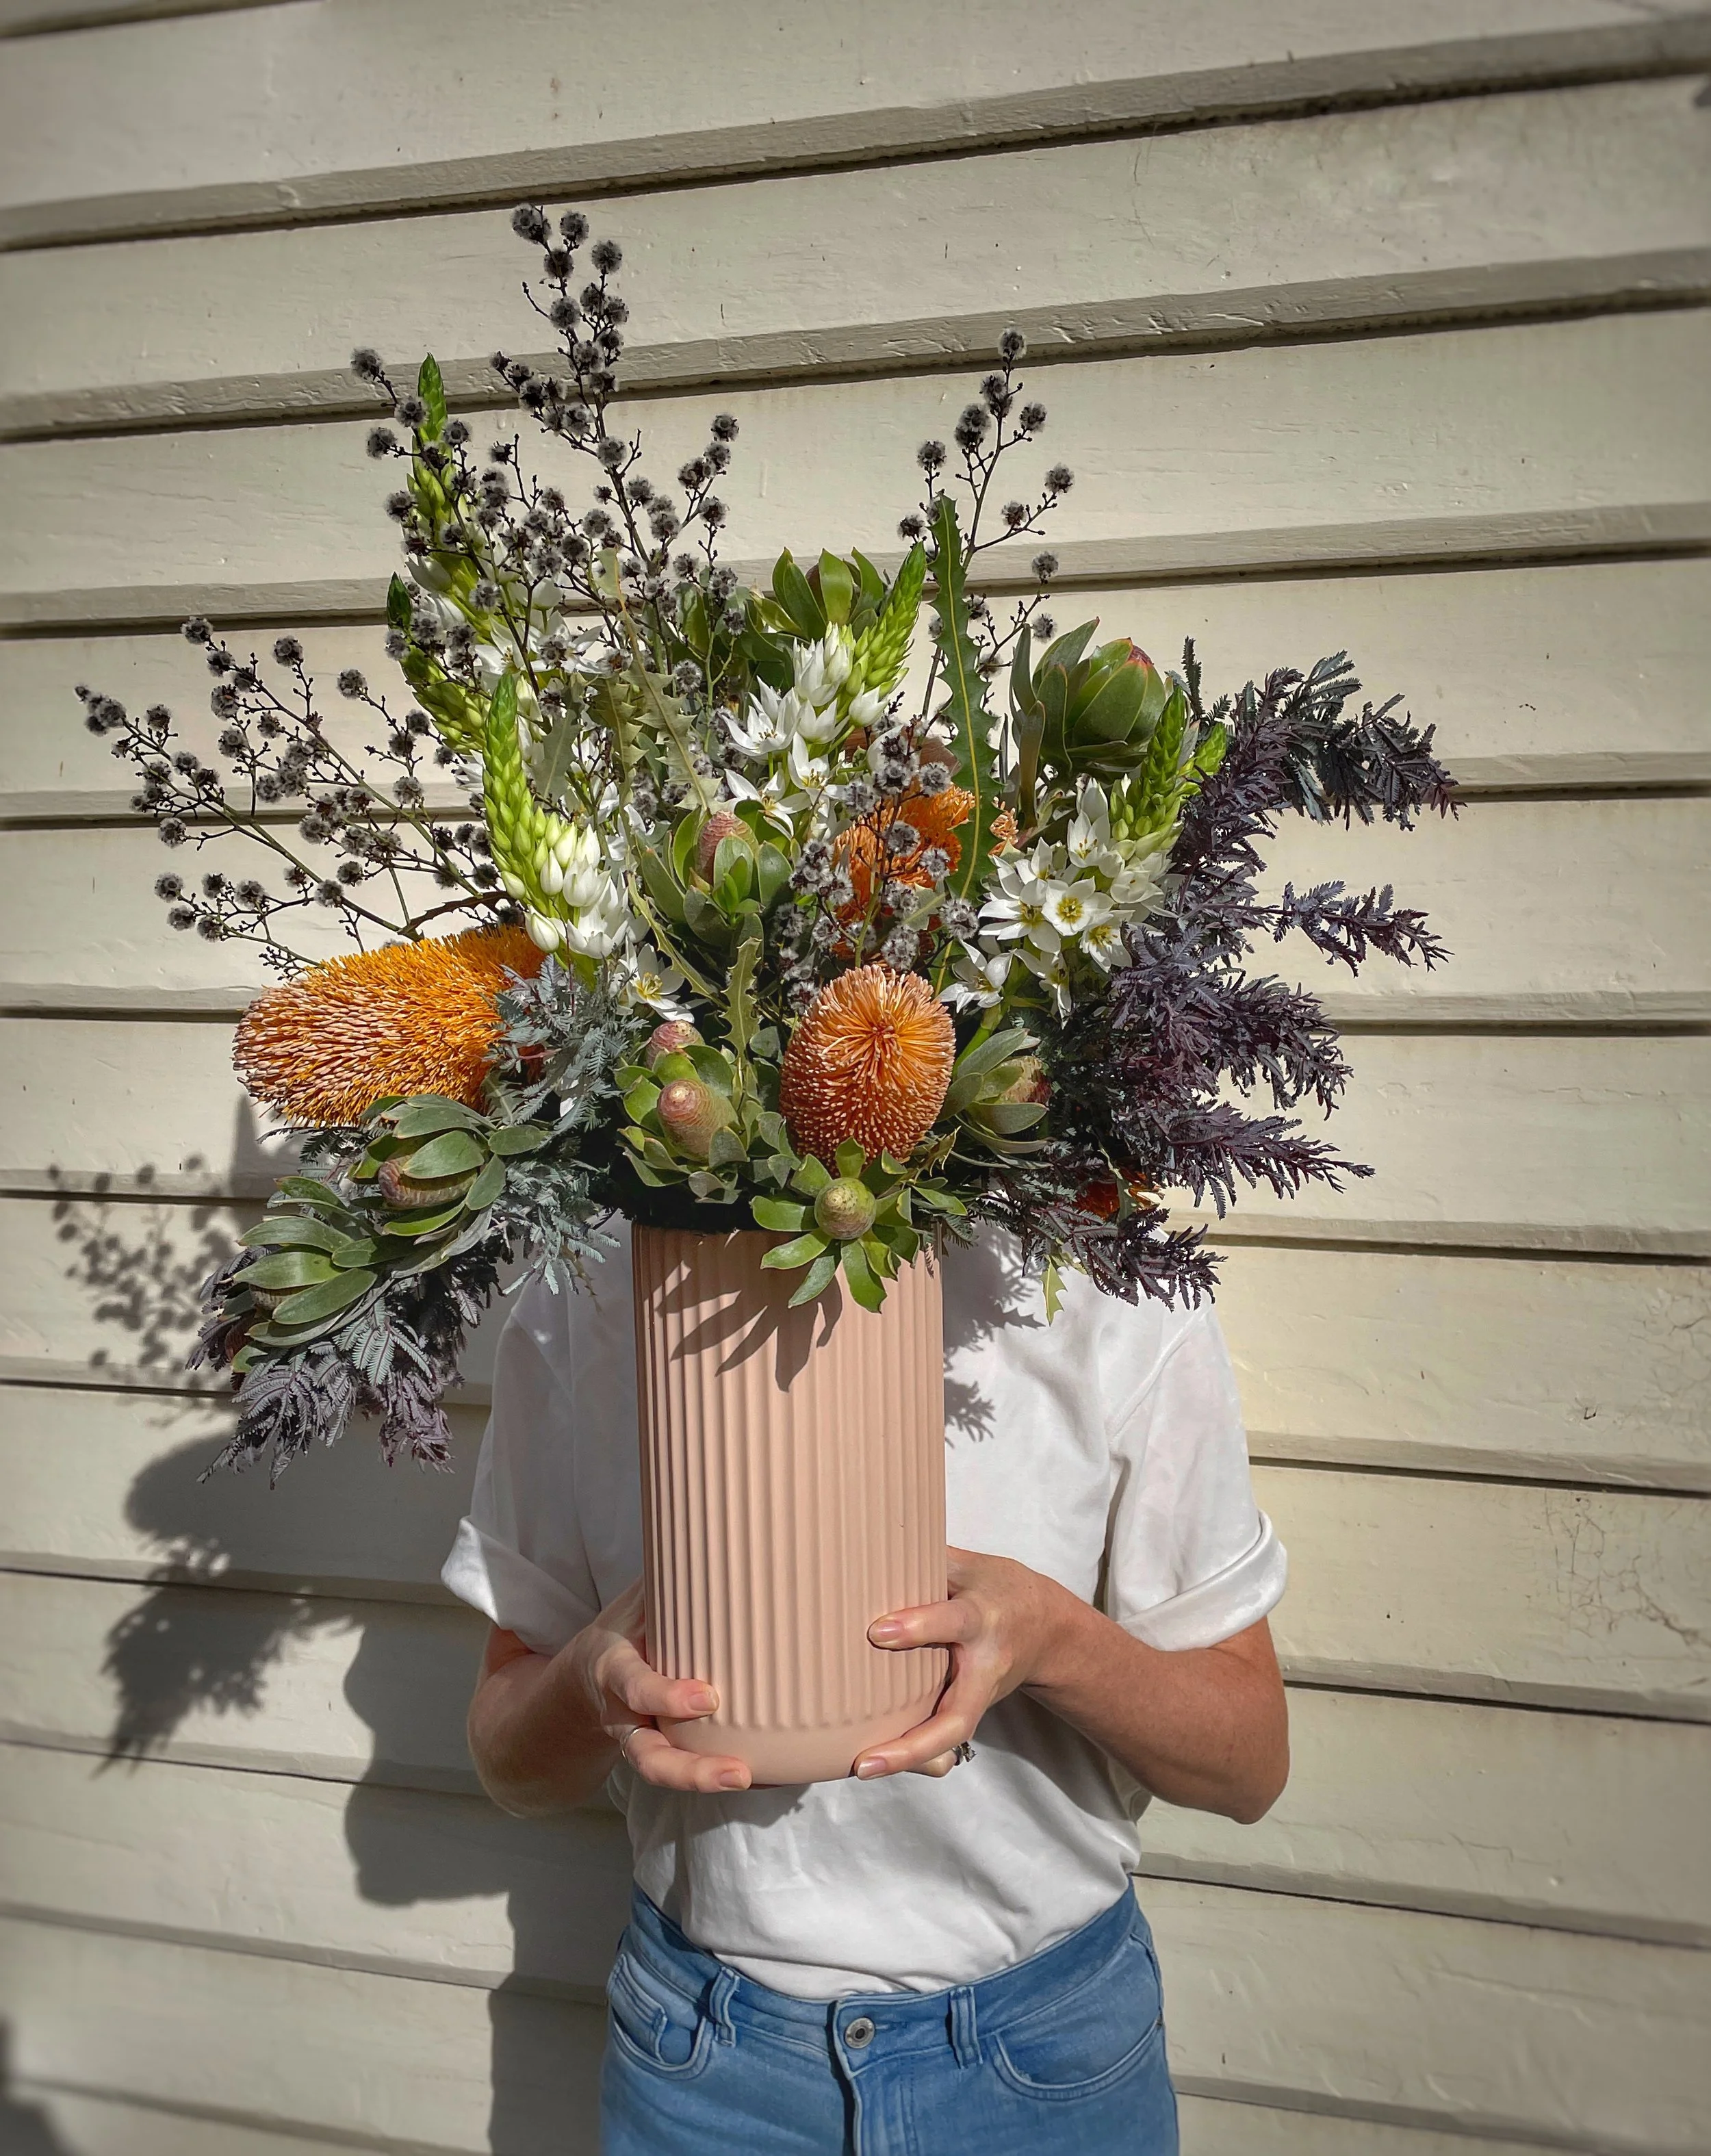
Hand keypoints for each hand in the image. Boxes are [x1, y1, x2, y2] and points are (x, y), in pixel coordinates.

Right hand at [568, 1579, 752, 1793]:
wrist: (585, 1680)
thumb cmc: (627, 1629)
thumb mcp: (635, 1602)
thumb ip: (670, 1580)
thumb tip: (725, 1527)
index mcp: (614, 1672)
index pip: (635, 1687)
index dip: (665, 1695)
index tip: (708, 1697)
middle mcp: (625, 1717)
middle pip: (648, 1758)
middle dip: (690, 1771)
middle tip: (739, 1774)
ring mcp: (644, 1742)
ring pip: (665, 1772)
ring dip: (706, 1781)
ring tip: (751, 1780)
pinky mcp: (667, 1752)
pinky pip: (690, 1769)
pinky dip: (721, 1774)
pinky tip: (772, 1776)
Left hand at [854, 1546, 1071, 1778]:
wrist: (1047, 1629)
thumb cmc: (996, 1588)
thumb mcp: (970, 1564)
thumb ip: (924, 1556)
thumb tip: (866, 1539)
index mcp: (984, 1617)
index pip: (953, 1622)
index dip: (920, 1626)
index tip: (878, 1631)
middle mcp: (984, 1665)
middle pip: (958, 1713)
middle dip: (916, 1738)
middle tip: (867, 1753)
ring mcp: (980, 1696)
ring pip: (951, 1735)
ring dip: (909, 1756)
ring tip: (864, 1768)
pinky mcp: (970, 1710)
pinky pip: (944, 1738)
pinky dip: (913, 1753)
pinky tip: (874, 1762)